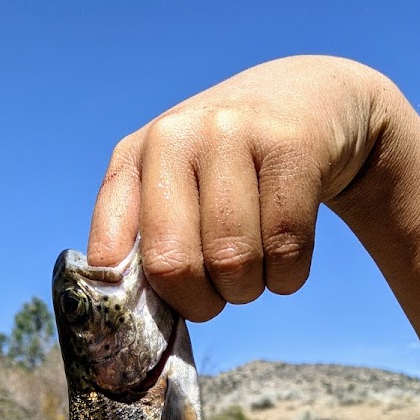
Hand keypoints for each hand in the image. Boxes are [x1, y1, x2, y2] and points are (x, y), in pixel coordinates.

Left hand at [87, 55, 419, 351]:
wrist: (311, 98)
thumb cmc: (231, 171)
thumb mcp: (176, 187)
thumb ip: (148, 240)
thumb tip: (132, 320)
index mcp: (134, 157)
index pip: (109, 251)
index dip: (131, 301)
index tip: (157, 315)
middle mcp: (174, 137)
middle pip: (173, 265)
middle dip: (201, 302)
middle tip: (217, 295)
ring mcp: (233, 133)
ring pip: (233, 261)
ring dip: (248, 290)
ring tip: (254, 270)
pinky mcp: (292, 146)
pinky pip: (285, 248)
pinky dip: (288, 277)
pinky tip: (286, 259)